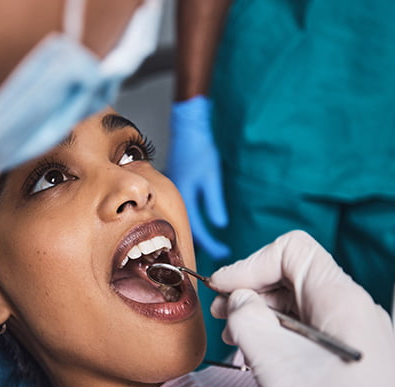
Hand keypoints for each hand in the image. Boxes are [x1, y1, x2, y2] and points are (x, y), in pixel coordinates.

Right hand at [166, 95, 229, 259]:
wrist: (187, 128)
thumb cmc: (199, 148)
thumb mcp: (211, 176)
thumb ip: (214, 202)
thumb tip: (220, 225)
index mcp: (182, 197)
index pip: (196, 229)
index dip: (210, 243)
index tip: (223, 252)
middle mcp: (173, 197)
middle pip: (187, 228)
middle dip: (203, 242)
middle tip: (220, 251)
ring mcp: (171, 192)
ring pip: (184, 220)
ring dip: (197, 232)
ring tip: (212, 242)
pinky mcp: (174, 186)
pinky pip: (182, 209)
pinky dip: (192, 219)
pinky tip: (201, 222)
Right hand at [209, 230, 394, 386]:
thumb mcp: (275, 365)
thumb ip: (247, 320)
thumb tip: (238, 300)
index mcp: (342, 300)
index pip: (292, 251)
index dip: (250, 263)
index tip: (222, 288)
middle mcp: (352, 309)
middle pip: (293, 274)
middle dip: (251, 288)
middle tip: (221, 314)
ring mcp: (353, 332)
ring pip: (298, 302)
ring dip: (261, 312)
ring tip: (235, 336)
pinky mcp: (348, 354)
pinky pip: (307, 327)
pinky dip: (277, 332)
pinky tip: (258, 353)